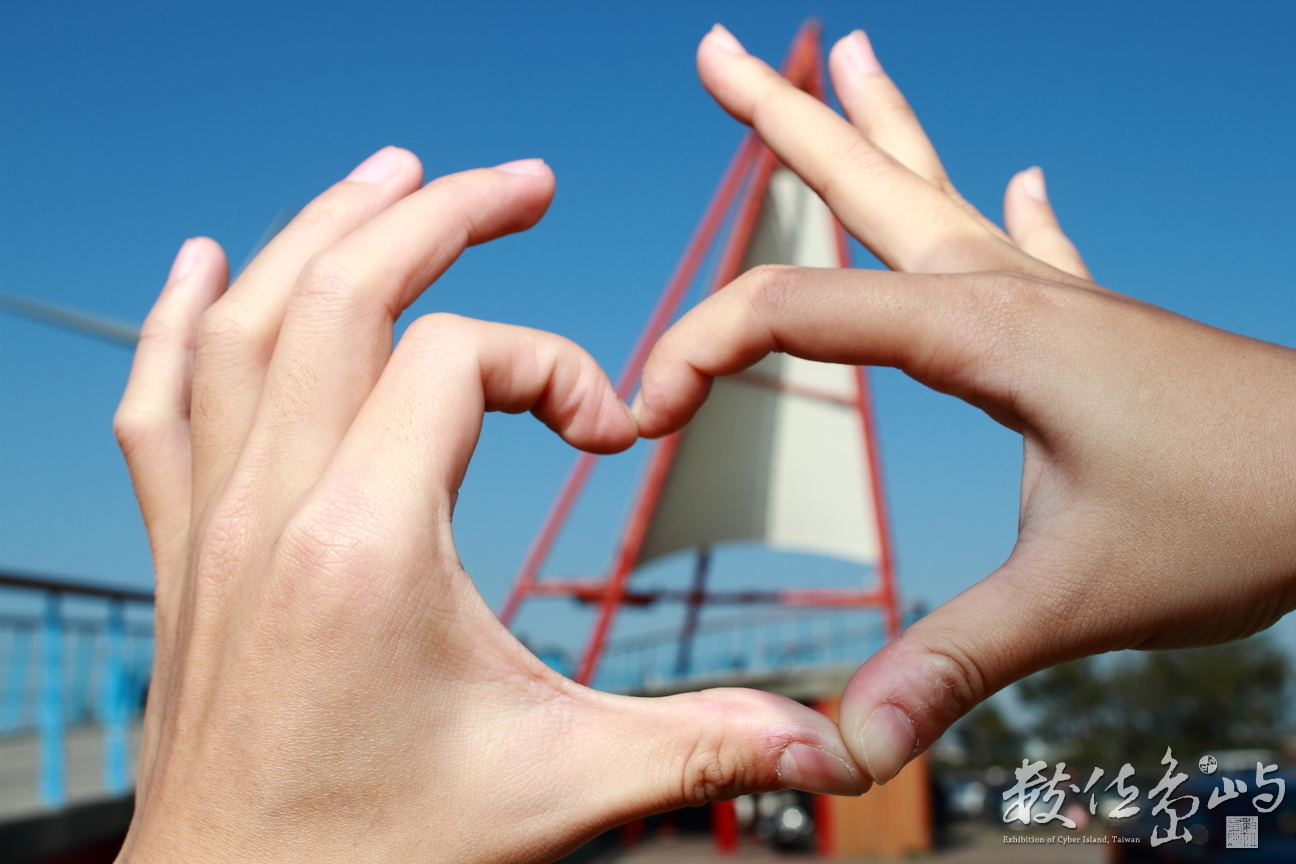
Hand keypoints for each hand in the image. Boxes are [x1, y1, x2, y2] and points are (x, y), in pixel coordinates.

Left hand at [113, 148, 862, 863]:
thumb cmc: (379, 852)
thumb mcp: (558, 787)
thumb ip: (698, 742)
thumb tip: (830, 749)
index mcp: (366, 542)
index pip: (461, 356)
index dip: (559, 366)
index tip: (612, 432)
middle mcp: (273, 507)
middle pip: (342, 289)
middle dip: (440, 211)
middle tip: (525, 182)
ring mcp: (212, 521)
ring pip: (242, 318)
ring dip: (320, 229)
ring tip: (392, 173)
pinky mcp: (185, 550)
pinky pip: (159, 401)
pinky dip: (175, 316)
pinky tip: (203, 263)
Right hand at [635, 27, 1295, 786]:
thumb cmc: (1245, 514)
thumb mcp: (1080, 596)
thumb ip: (953, 661)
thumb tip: (846, 746)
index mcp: (980, 331)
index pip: (793, 309)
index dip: (698, 350)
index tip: (644, 417)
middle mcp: (1006, 290)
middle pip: (866, 180)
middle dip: (781, 116)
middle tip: (717, 49)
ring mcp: (1054, 301)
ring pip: (935, 192)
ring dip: (877, 128)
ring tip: (845, 55)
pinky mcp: (1093, 329)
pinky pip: (1033, 243)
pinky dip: (1009, 206)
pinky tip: (1022, 176)